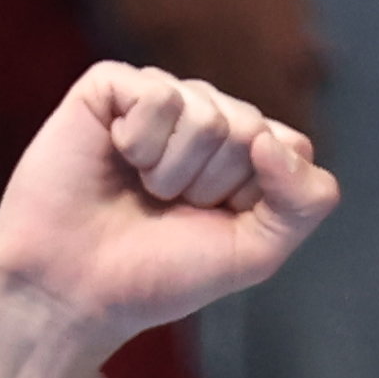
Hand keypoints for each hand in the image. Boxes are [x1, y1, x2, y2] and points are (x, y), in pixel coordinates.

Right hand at [0, 67, 340, 377]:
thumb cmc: (158, 273)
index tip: (214, 223)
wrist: (74, 290)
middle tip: (167, 208)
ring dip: (173, 170)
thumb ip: (304, 202)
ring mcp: (159, 98)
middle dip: (212, 185)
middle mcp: (206, 117)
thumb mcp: (254, 252)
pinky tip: (116, 157)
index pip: (290, 147)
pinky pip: (158, 95)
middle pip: (250, 128)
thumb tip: (274, 141)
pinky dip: (140, 142)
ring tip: (140, 188)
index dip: (255, 196)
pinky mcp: (111, 86)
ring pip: (207, 112)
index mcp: (244, 153)